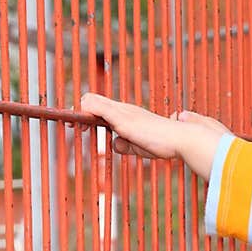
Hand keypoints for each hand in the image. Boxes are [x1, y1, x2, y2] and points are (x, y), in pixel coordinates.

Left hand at [80, 94, 228, 182]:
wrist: (181, 139)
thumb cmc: (166, 144)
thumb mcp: (140, 148)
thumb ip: (128, 145)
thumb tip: (116, 144)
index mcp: (128, 115)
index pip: (103, 110)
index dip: (88, 116)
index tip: (78, 127)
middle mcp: (124, 110)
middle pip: (92, 102)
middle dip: (78, 113)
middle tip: (70, 124)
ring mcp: (122, 112)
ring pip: (91, 102)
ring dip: (78, 113)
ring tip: (70, 123)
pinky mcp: (121, 117)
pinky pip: (95, 106)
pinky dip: (84, 111)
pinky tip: (77, 119)